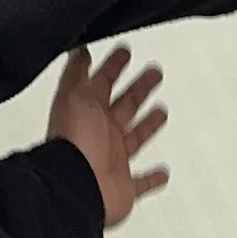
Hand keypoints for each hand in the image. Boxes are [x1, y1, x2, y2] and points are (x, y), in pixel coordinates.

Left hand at [48, 43, 168, 227]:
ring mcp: (112, 160)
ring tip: (161, 111)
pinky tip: (163, 173)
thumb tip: (79, 48)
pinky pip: (141, 183)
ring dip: (148, 125)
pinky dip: (153, 179)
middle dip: (139, 88)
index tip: (124, 52)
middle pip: (124, 106)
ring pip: (135, 138)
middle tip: (154, 73)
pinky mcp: (124, 187)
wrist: (76, 189)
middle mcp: (100, 135)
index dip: (113, 66)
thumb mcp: (74, 97)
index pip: (102, 82)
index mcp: (88, 112)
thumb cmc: (73, 144)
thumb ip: (77, 73)